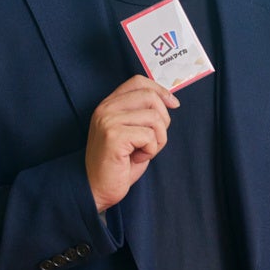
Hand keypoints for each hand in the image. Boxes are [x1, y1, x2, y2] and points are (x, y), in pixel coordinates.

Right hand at [85, 75, 179, 210]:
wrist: (96, 188)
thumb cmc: (118, 163)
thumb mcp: (131, 131)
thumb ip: (143, 113)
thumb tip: (169, 101)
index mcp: (109, 104)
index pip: (138, 82)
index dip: (160, 90)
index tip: (174, 104)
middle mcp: (106, 108)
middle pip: (150, 97)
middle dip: (163, 120)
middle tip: (153, 140)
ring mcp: (108, 121)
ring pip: (154, 118)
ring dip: (157, 140)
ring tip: (142, 151)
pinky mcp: (114, 136)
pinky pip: (149, 136)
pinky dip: (151, 151)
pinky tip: (136, 158)